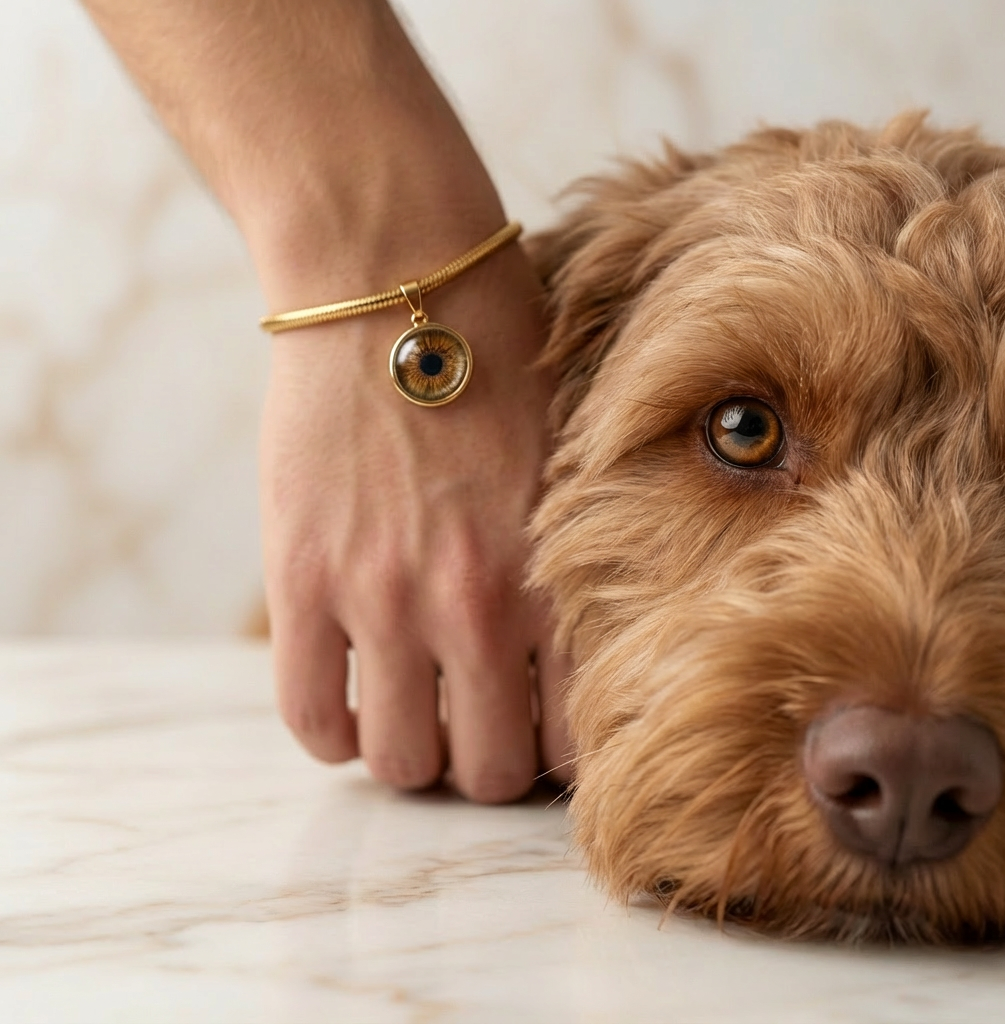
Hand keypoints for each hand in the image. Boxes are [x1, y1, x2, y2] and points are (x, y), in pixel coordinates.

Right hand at [260, 239, 572, 801]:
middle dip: (483, 760)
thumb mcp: (567, 461)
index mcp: (556, 576)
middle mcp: (476, 603)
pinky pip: (310, 717)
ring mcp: (382, 596)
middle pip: (489, 770)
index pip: (573, 737)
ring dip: (409, 753)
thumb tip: (561, 651)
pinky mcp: (301, 576)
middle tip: (471, 721)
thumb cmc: (498, 357)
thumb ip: (570, 563)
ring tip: (409, 710)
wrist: (395, 275)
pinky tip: (347, 701)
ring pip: (402, 761)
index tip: (535, 729)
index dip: (554, 750)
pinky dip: (332, 732)